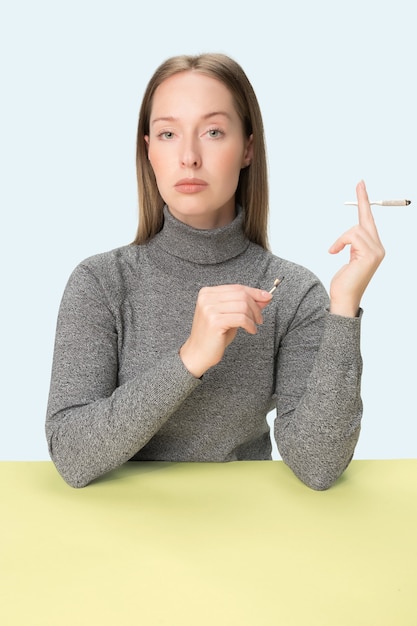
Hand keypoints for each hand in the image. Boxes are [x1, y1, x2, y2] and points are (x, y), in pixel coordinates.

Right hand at [180, 285, 271, 377]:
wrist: (197, 353)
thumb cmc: (214, 336)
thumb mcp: (231, 316)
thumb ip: (245, 305)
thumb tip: (264, 297)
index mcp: (207, 293)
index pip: (237, 288)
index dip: (254, 292)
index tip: (267, 297)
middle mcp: (207, 298)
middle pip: (241, 295)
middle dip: (256, 306)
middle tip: (260, 319)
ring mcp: (209, 309)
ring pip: (243, 306)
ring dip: (253, 317)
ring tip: (253, 326)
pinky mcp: (215, 321)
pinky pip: (241, 318)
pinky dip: (250, 324)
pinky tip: (250, 330)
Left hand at [328, 180, 384, 316]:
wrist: (344, 298)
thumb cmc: (344, 282)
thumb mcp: (349, 259)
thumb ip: (353, 246)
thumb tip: (350, 237)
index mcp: (374, 248)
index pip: (370, 222)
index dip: (365, 204)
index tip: (361, 187)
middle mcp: (379, 248)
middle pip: (367, 219)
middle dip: (363, 200)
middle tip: (360, 182)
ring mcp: (376, 251)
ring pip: (356, 229)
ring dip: (341, 239)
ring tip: (335, 251)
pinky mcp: (370, 254)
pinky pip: (351, 236)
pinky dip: (340, 242)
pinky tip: (334, 252)